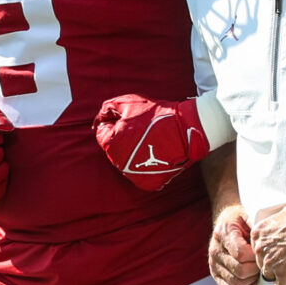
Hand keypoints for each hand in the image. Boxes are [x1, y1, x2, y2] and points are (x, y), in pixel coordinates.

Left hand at [94, 94, 210, 189]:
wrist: (186, 129)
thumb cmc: (156, 114)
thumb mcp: (128, 102)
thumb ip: (108, 108)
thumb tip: (99, 120)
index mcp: (111, 143)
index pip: (102, 133)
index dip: (115, 122)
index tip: (131, 118)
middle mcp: (118, 163)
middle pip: (113, 148)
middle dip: (123, 137)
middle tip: (142, 128)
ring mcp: (132, 175)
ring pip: (126, 160)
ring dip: (133, 151)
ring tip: (151, 140)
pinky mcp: (146, 182)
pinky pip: (139, 172)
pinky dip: (145, 163)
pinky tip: (155, 152)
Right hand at [210, 209, 258, 284]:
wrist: (227, 222)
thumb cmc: (242, 220)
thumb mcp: (249, 216)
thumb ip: (258, 225)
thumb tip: (271, 238)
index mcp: (223, 233)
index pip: (241, 254)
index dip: (257, 257)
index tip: (265, 253)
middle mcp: (215, 250)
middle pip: (240, 271)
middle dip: (257, 270)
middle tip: (264, 264)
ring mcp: (213, 265)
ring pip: (236, 282)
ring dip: (252, 280)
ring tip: (258, 271)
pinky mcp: (216, 275)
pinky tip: (251, 279)